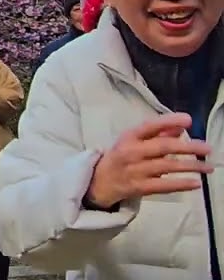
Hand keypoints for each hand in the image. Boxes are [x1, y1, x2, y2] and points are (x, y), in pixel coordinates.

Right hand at [86, 113, 211, 208]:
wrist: (99, 181)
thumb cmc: (121, 157)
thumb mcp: (134, 141)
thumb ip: (157, 134)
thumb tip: (181, 127)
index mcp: (129, 137)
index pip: (150, 126)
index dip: (169, 121)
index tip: (188, 119)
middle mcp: (131, 152)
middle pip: (163, 147)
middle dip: (188, 147)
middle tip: (207, 148)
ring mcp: (135, 170)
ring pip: (166, 166)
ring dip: (190, 166)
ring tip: (208, 167)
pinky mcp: (139, 187)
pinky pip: (163, 186)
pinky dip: (181, 184)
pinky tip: (196, 183)